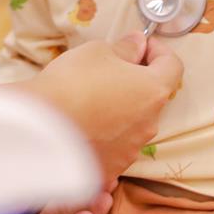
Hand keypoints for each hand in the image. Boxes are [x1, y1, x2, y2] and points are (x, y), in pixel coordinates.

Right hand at [16, 33, 182, 179]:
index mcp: (152, 91)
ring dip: (120, 109)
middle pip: (151, 97)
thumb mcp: (97, 51)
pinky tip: (83, 127)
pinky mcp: (110, 169)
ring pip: (133, 123)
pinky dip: (105, 136)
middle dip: (136, 81)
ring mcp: (130, 150)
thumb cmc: (72, 82)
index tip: (141, 45)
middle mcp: (149, 124)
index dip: (159, 50)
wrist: (40, 129)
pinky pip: (114, 148)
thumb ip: (125, 48)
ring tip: (90, 100)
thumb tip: (138, 45)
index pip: (172, 66)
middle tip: (110, 70)